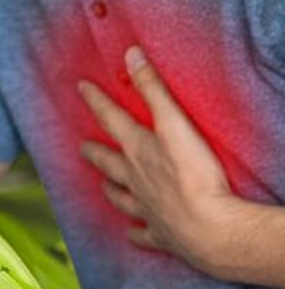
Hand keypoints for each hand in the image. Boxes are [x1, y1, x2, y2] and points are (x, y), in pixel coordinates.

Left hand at [77, 46, 240, 274]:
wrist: (208, 228)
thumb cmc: (194, 174)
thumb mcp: (175, 123)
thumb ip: (154, 89)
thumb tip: (131, 54)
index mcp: (137, 150)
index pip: (111, 118)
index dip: (96, 100)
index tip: (81, 87)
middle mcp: (134, 179)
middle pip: (108, 163)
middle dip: (94, 152)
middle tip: (82, 147)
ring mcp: (145, 208)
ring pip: (120, 198)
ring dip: (110, 190)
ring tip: (103, 186)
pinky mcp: (161, 234)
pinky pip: (143, 233)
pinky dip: (136, 232)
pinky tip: (131, 233)